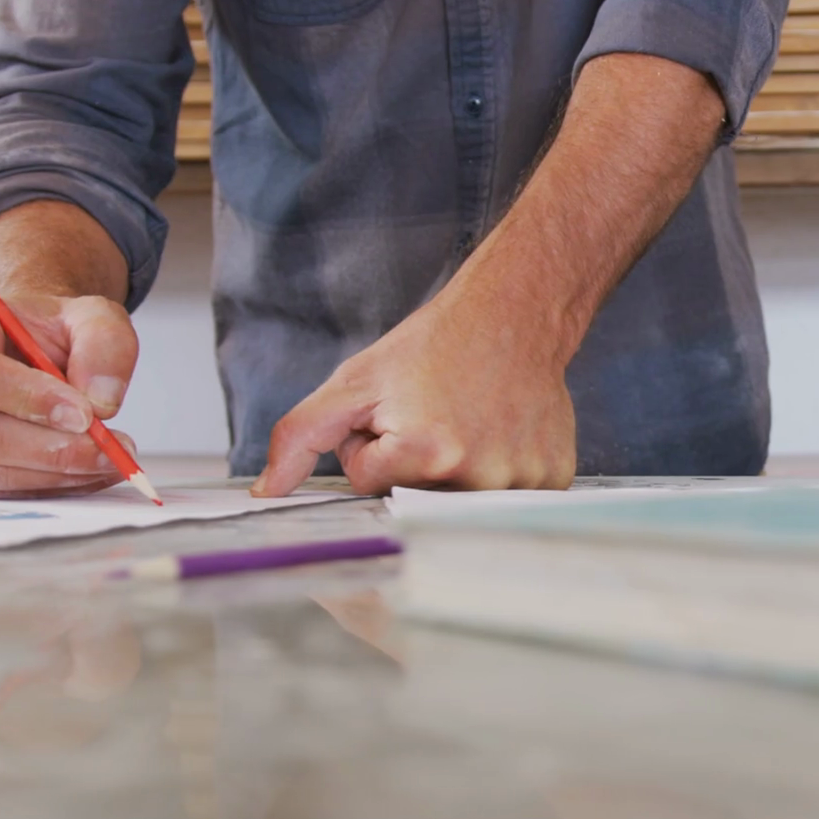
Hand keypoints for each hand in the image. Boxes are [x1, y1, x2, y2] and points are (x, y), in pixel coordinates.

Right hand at [0, 291, 138, 497]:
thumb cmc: (50, 330)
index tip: (85, 414)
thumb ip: (105, 345)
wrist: (29, 346)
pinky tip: (85, 473)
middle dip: (52, 449)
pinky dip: (45, 486)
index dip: (28, 399)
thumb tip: (102, 403)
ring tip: (109, 461)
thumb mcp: (91, 316)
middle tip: (111, 451)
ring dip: (54, 474)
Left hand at [252, 290, 576, 495]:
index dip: (372, 445)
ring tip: (469, 424)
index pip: (367, 481)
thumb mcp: (354, 382)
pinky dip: (495, 474)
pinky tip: (499, 435)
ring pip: (456, 502)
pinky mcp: (552, 481)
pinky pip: (503, 500)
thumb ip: (301, 436)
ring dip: (452, 473)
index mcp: (426, 453)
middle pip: (413, 498)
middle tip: (433, 417)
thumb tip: (266, 494)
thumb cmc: (434, 346)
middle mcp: (478, 477)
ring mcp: (521, 482)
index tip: (399, 412)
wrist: (515, 315)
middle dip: (409, 466)